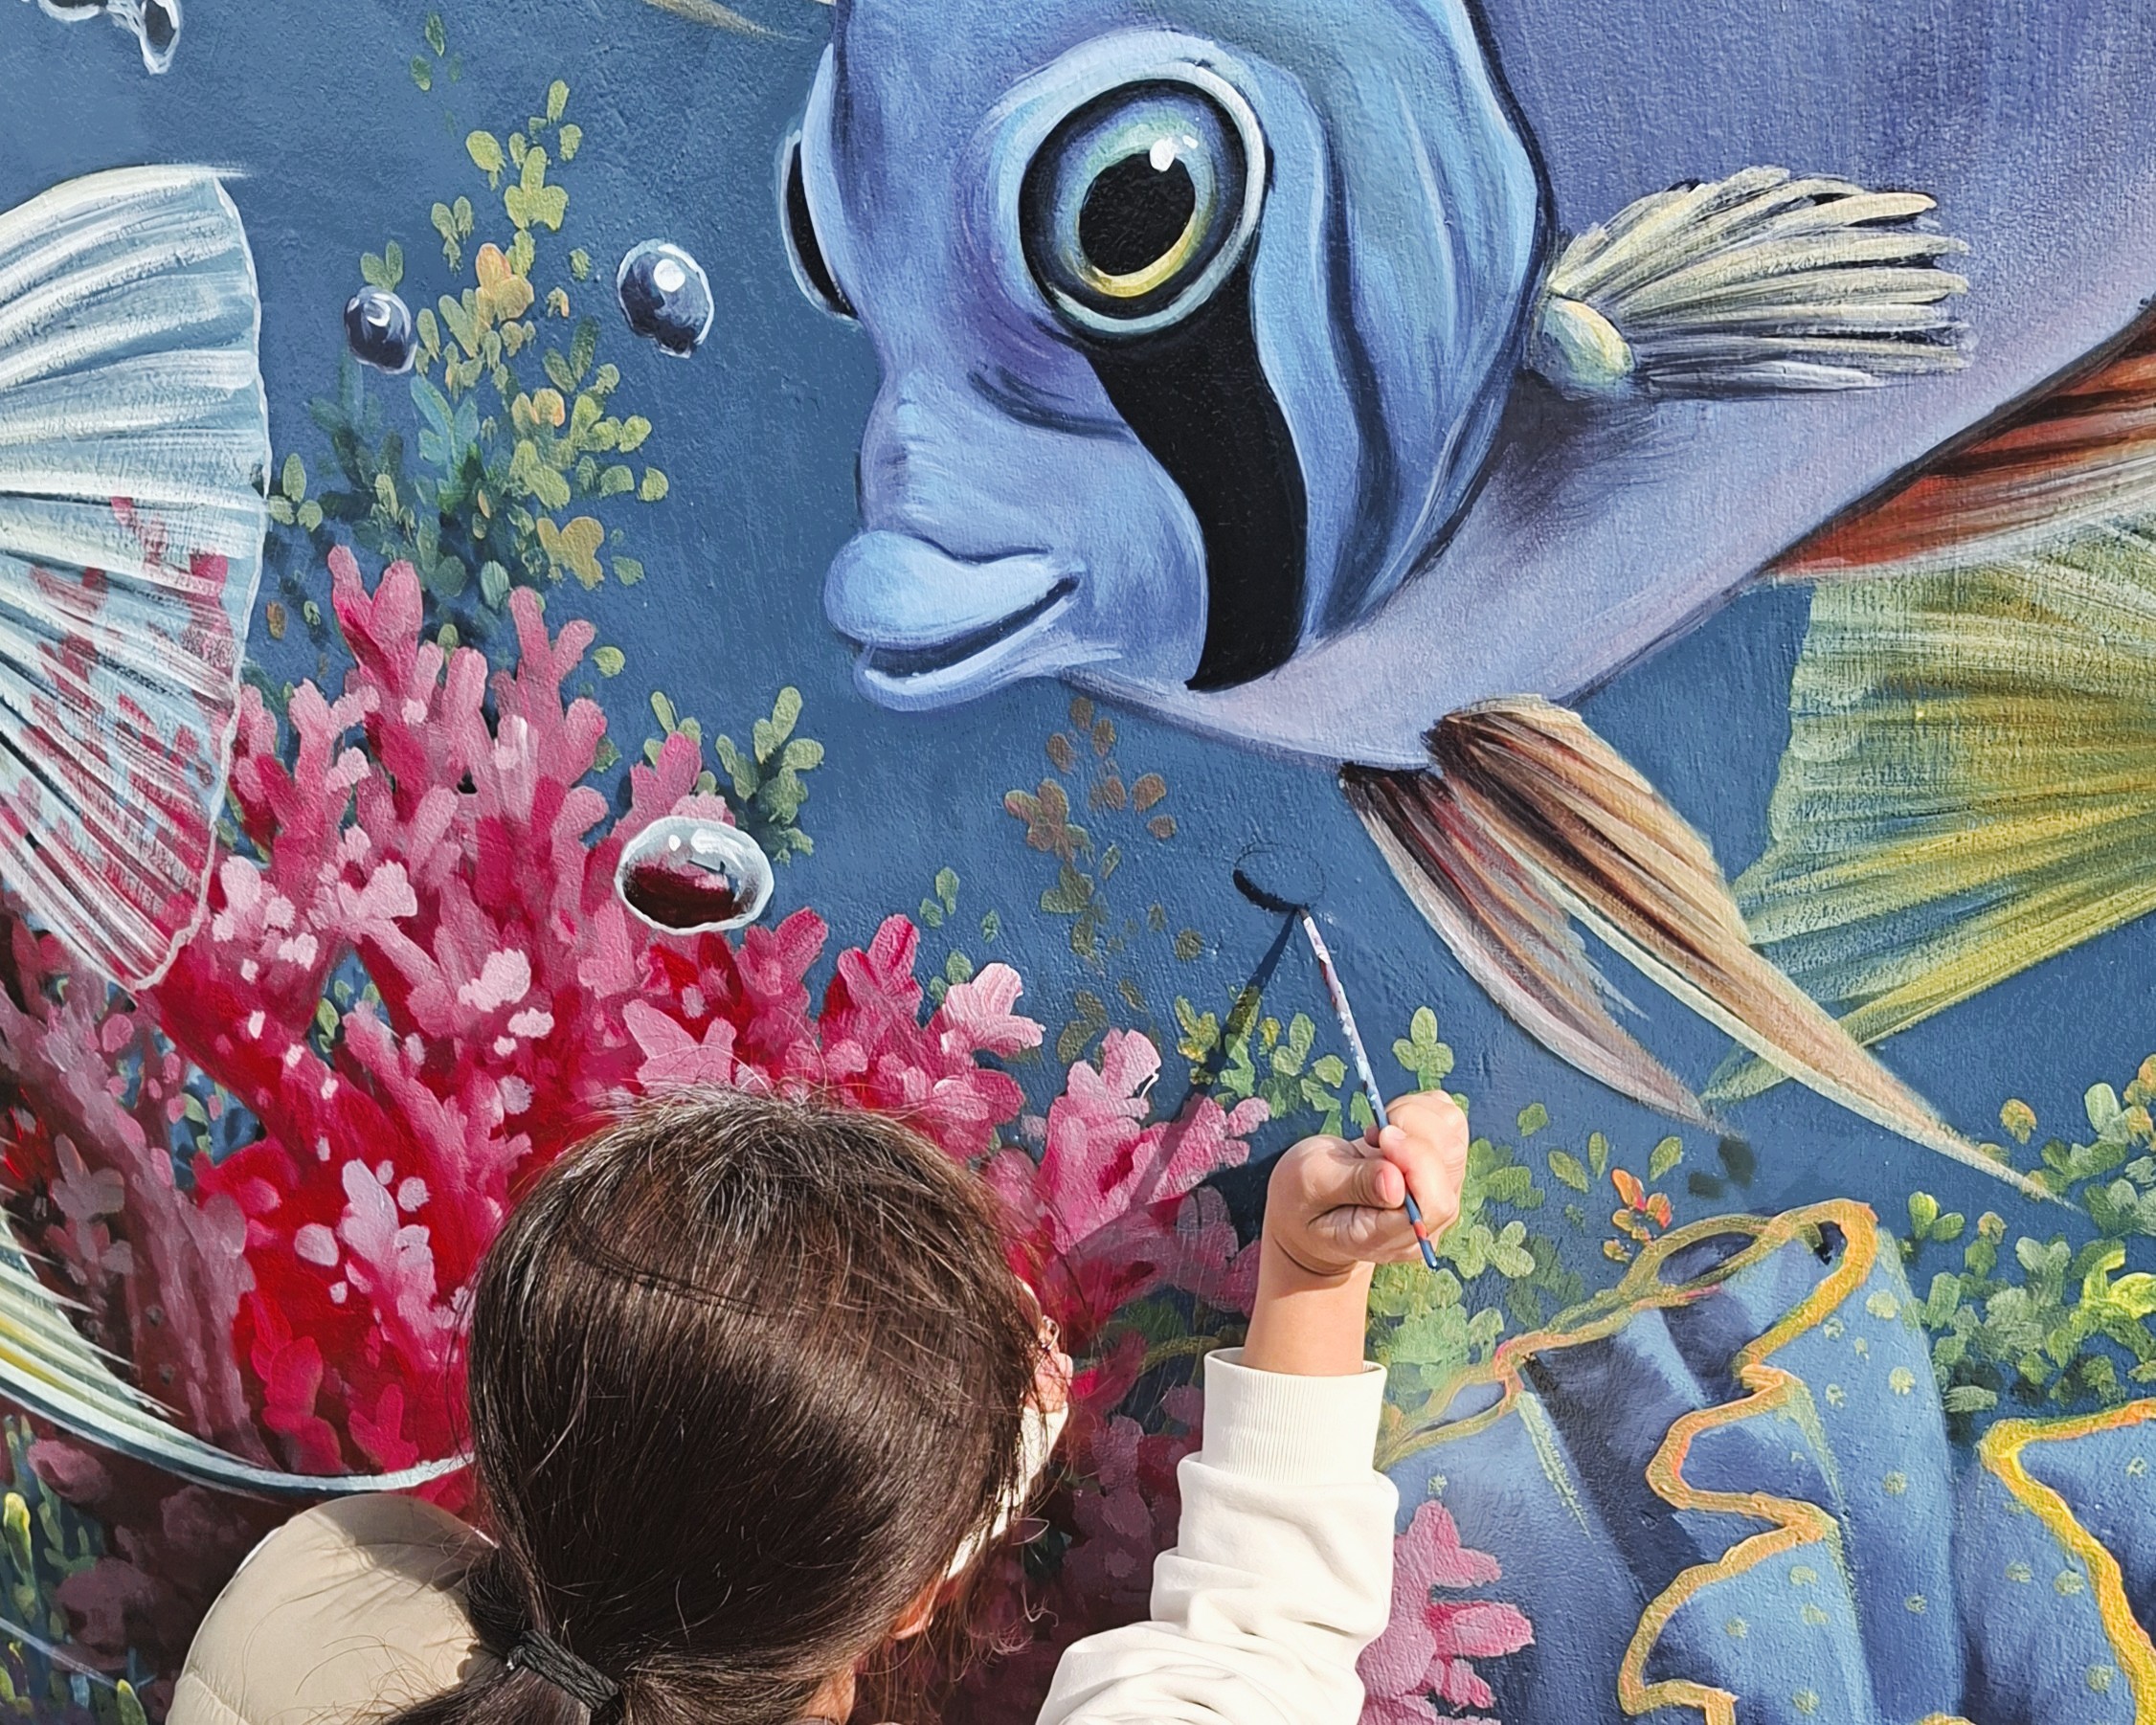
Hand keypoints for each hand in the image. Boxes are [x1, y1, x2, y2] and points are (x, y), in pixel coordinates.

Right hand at [1241, 1091, 1468, 1377]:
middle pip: (1446, 1165)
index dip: (1417, 1162)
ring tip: (1378, 1133)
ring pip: (1452, 1135)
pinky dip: (1423, 1108)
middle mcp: (1426, 1221)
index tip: (1382, 1136)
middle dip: (1410, 1131)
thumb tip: (1397, 1181)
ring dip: (1414, 1116)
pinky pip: (1450, 1121)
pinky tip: (1393, 1125)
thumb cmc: (1304, 1199)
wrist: (1314, 1209)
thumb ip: (1352, 1184)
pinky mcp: (1443, 1165)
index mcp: (1390, 1236)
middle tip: (1372, 1134)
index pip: (1432, 1204)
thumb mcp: (1310, 1186)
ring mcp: (1440, 1193)